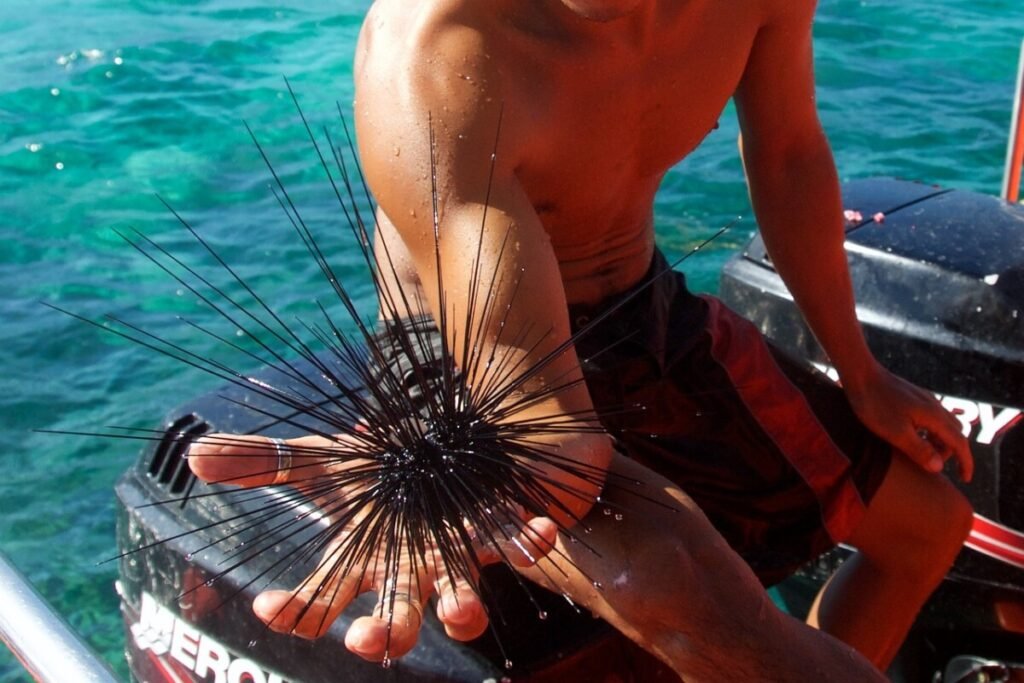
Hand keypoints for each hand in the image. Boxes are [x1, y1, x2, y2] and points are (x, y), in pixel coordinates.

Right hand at [187, 433, 557, 661]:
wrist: (435, 447)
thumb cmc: (374, 467)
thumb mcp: (319, 460)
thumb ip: (265, 462)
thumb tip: (196, 455)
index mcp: (359, 564)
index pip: (318, 603)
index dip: (294, 610)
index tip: (269, 605)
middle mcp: (405, 572)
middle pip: (390, 619)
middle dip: (381, 633)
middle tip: (369, 638)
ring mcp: (453, 556)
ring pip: (458, 599)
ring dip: (460, 610)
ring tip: (462, 613)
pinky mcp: (494, 529)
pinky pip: (514, 541)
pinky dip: (529, 539)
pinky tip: (541, 532)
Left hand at [843, 363, 972, 481]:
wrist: (860, 374)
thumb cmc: (875, 405)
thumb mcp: (896, 433)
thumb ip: (919, 450)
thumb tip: (940, 467)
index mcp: (934, 417)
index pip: (960, 442)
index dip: (965, 462)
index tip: (965, 479)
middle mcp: (934, 407)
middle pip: (954, 434)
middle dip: (949, 453)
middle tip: (930, 466)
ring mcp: (924, 400)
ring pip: (943, 425)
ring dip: (938, 442)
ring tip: (920, 454)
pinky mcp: (913, 398)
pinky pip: (930, 418)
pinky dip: (929, 432)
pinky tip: (911, 436)